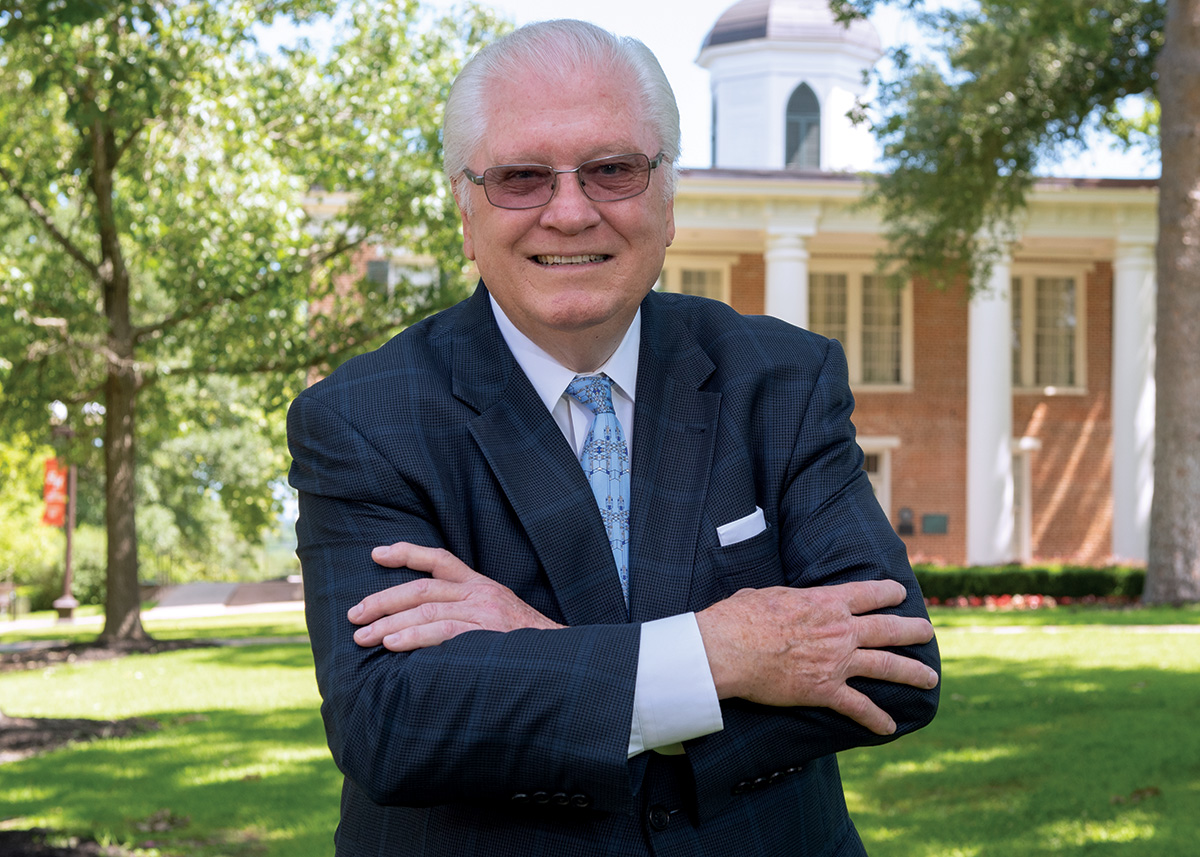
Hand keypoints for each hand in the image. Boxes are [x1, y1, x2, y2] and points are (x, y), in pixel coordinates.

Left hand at [349, 542, 562, 650]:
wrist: (565, 659)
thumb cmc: (526, 645)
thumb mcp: (498, 618)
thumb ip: (466, 614)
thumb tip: (424, 625)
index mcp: (481, 585)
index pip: (440, 559)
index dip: (407, 553)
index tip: (376, 554)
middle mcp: (480, 592)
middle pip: (421, 588)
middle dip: (383, 600)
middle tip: (355, 615)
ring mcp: (484, 611)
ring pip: (426, 609)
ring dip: (389, 623)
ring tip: (363, 636)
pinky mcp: (486, 632)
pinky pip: (442, 631)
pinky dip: (413, 637)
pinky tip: (392, 644)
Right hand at [694, 580, 937, 735]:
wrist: (730, 648)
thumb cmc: (740, 617)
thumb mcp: (768, 594)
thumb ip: (785, 598)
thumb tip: (777, 598)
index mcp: (826, 602)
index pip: (868, 594)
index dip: (888, 593)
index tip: (901, 593)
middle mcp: (840, 630)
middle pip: (888, 629)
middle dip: (912, 631)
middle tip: (927, 632)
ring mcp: (837, 661)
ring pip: (886, 666)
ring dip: (912, 673)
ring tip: (930, 678)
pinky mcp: (825, 690)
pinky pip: (858, 707)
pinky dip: (876, 719)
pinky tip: (890, 727)